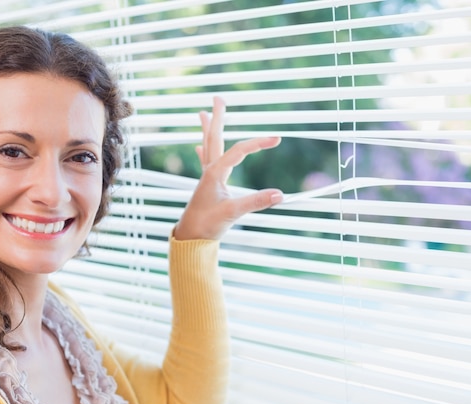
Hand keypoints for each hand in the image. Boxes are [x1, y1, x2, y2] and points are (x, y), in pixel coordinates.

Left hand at [173, 97, 282, 240]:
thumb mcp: (233, 213)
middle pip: (214, 137)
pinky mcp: (207, 185)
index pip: (240, 150)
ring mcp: (207, 177)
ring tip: (202, 113)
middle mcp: (209, 171)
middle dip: (217, 117)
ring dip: (208, 129)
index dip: (258, 143)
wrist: (190, 238)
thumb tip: (281, 194)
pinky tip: (198, 145)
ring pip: (208, 146)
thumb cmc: (206, 225)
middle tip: (217, 98)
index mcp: (215, 173)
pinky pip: (206, 161)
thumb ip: (256, 202)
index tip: (277, 139)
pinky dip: (204, 149)